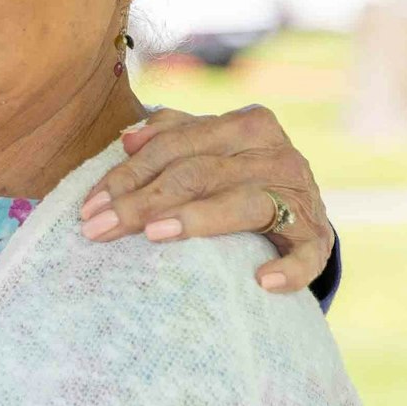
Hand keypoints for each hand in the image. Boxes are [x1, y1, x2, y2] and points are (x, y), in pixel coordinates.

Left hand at [77, 106, 335, 293]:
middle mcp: (276, 154)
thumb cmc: (238, 177)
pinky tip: (262, 281)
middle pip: (197, 174)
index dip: (126, 175)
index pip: (174, 146)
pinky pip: (307, 254)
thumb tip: (126, 139)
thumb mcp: (208, 149)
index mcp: (246, 125)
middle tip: (100, 229)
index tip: (88, 206)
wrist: (304, 213)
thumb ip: (170, 136)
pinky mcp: (318, 237)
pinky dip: (289, 268)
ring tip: (156, 235)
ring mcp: (301, 195)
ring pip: (244, 203)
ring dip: (198, 220)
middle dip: (142, 202)